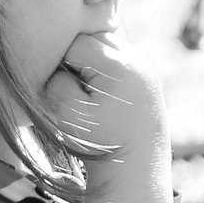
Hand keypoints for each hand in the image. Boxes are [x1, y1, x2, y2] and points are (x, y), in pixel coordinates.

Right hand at [46, 31, 166, 193]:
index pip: (75, 43)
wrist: (136, 165)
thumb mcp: (67, 112)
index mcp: (118, 66)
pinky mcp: (147, 75)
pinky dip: (106, 67)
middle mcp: (137, 59)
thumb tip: (57, 61)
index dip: (60, 61)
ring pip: (107, 44)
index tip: (63, 86)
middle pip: (94, 37)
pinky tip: (102, 90)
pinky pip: (119, 57)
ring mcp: (146, 66)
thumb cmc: (99, 142)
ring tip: (88, 87)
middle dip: (78, 54)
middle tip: (75, 84)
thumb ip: (56, 80)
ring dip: (92, 59)